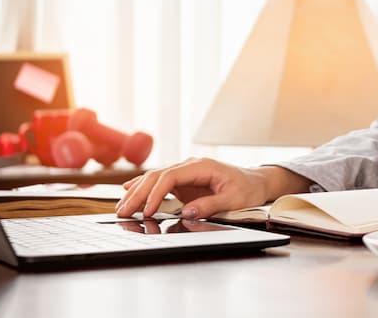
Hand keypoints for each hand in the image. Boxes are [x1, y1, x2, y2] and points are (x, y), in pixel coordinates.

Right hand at [115, 158, 310, 219]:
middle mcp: (190, 166)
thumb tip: (188, 212)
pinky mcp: (184, 182)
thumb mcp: (234, 199)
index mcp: (201, 166)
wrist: (256, 181)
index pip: (171, 177)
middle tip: (123, 211)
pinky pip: (160, 183)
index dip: (156, 193)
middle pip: (157, 176)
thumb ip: (211, 204)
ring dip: (138, 192)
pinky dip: (144, 188)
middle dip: (139, 193)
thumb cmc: (247, 188)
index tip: (148, 210)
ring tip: (122, 207)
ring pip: (155, 178)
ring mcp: (185, 173)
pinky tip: (129, 191)